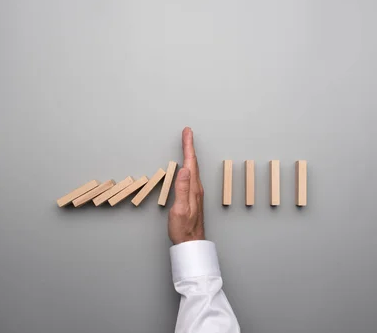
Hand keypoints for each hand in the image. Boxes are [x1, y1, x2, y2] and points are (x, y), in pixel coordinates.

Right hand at [168, 127, 204, 244]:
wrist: (190, 243)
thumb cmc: (183, 228)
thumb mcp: (180, 208)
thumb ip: (182, 188)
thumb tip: (184, 169)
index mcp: (193, 188)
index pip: (190, 163)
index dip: (188, 146)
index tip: (187, 132)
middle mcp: (197, 188)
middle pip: (193, 163)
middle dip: (189, 146)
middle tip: (187, 133)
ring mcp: (196, 193)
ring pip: (193, 169)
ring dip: (189, 155)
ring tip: (187, 145)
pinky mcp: (193, 197)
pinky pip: (191, 176)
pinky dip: (189, 166)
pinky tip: (187, 166)